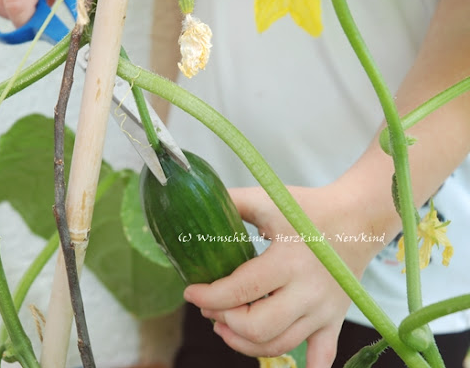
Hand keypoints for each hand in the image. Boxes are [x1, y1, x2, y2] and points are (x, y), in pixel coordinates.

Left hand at [183, 185, 374, 366]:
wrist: (358, 218)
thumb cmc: (309, 207)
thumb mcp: (267, 199)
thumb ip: (231, 202)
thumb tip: (193, 203)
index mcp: (287, 262)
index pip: (239, 291)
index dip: (208, 297)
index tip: (191, 292)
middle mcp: (307, 292)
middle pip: (257, 327)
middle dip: (224, 321)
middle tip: (209, 309)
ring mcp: (323, 310)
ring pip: (279, 345)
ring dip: (245, 343)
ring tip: (226, 328)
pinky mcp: (334, 320)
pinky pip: (322, 356)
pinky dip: (304, 367)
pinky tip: (278, 360)